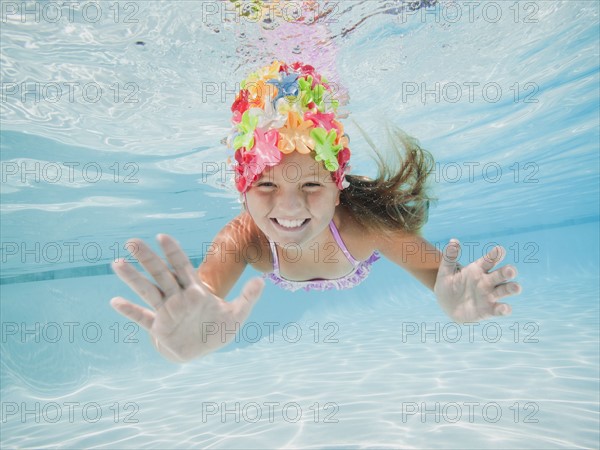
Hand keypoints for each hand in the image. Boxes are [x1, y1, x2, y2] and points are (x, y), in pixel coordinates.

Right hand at [110, 234, 263, 361]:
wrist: (204, 350)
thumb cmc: (218, 330)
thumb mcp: (237, 315)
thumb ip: (248, 298)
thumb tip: (262, 281)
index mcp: (195, 290)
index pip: (182, 266)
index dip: (173, 252)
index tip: (162, 236)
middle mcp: (177, 297)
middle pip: (160, 274)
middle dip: (147, 258)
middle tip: (132, 242)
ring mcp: (166, 311)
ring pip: (148, 291)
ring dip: (133, 279)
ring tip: (117, 263)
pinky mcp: (159, 328)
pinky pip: (142, 318)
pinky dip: (130, 311)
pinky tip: (115, 302)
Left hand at [434, 239, 521, 322]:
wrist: (446, 305)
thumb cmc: (448, 285)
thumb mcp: (445, 271)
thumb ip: (449, 257)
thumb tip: (453, 241)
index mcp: (477, 269)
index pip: (488, 260)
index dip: (494, 255)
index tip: (499, 250)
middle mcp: (487, 281)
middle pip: (500, 275)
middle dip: (507, 272)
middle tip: (511, 270)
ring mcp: (489, 295)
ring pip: (504, 290)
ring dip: (511, 288)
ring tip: (517, 287)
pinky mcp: (488, 310)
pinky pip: (498, 309)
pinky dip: (504, 309)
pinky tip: (505, 307)